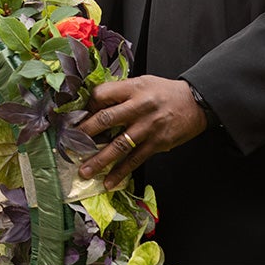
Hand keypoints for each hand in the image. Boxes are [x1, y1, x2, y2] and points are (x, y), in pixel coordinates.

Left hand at [75, 75, 207, 189]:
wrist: (196, 102)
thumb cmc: (164, 91)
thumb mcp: (142, 82)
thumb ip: (121, 93)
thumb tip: (94, 106)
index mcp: (133, 88)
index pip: (102, 95)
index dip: (88, 106)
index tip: (78, 116)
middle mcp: (139, 107)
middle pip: (106, 119)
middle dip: (85, 133)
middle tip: (69, 145)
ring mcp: (148, 127)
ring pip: (119, 145)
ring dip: (100, 160)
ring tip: (85, 172)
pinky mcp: (157, 143)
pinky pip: (135, 160)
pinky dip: (121, 172)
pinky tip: (110, 182)